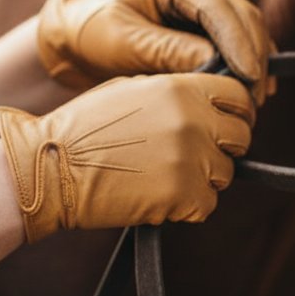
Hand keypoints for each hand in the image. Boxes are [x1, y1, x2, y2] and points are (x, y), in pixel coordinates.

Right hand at [0, 72, 253, 239]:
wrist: (52, 168)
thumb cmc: (86, 127)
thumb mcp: (134, 90)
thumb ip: (178, 94)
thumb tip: (210, 104)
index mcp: (182, 88)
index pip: (240, 97)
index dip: (237, 112)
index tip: (226, 124)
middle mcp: (193, 119)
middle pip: (241, 137)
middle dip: (224, 147)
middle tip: (195, 156)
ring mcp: (190, 158)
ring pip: (225, 173)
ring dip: (203, 179)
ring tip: (164, 176)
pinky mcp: (182, 195)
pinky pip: (206, 204)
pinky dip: (188, 207)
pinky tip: (157, 197)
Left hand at [36, 0, 274, 104]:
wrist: (76, 36)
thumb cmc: (92, 33)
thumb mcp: (125, 43)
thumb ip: (168, 50)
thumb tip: (216, 62)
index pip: (216, 5)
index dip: (237, 40)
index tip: (248, 75)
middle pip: (241, 14)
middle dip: (252, 55)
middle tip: (254, 99)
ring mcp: (204, 1)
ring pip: (246, 26)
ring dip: (256, 61)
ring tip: (254, 100)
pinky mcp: (207, 23)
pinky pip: (239, 39)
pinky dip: (249, 62)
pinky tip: (257, 89)